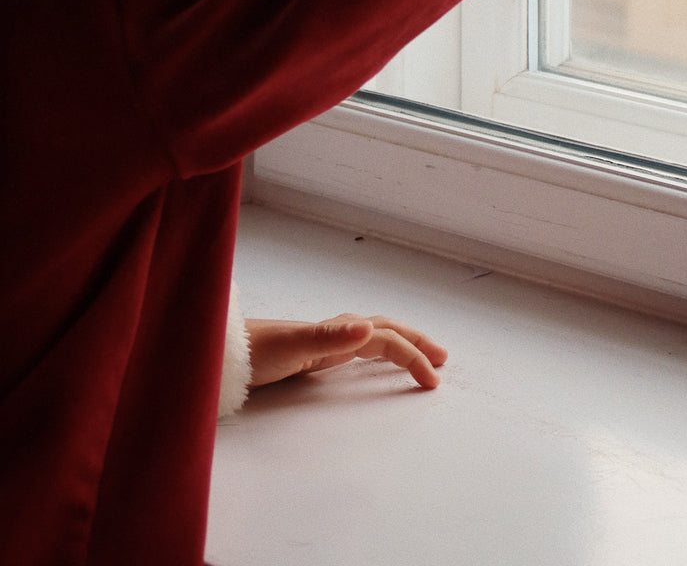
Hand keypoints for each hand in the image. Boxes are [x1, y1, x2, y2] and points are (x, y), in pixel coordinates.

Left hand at [245, 314, 447, 391]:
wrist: (222, 354)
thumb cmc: (254, 353)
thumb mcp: (291, 347)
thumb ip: (328, 338)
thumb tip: (369, 327)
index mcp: (338, 330)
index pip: (386, 339)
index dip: (412, 357)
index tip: (433, 381)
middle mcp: (335, 331)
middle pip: (386, 330)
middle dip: (415, 342)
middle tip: (442, 359)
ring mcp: (325, 341)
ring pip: (373, 337)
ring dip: (400, 344)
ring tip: (419, 357)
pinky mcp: (313, 353)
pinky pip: (357, 347)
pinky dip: (377, 351)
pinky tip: (374, 359)